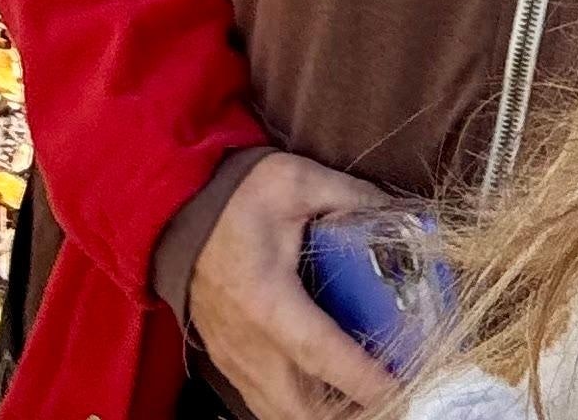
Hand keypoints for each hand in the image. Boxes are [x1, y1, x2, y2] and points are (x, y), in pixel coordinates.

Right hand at [187, 150, 400, 419]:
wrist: (174, 208)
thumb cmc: (235, 196)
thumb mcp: (299, 182)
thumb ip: (352, 198)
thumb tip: (403, 213)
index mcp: (266, 299)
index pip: (319, 351)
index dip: (360, 376)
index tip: (398, 385)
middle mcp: (247, 340)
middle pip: (299, 405)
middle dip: (346, 412)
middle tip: (391, 397)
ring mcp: (233, 356)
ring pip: (279, 411)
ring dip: (321, 414)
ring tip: (362, 401)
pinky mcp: (226, 358)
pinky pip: (262, 402)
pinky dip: (295, 408)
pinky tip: (324, 396)